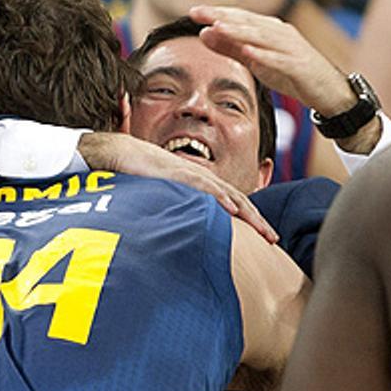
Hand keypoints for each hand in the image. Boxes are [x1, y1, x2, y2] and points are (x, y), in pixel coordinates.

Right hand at [80, 133, 277, 242]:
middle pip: (237, 198)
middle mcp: (200, 176)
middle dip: (257, 219)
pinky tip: (232, 210)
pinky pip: (203, 187)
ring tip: (262, 229)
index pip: (231, 200)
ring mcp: (190, 173)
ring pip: (226, 193)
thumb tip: (182, 230)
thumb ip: (175, 207)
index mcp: (199, 182)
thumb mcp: (162, 194)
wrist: (116, 151)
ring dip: (247, 212)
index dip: (250, 217)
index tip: (264, 236)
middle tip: (274, 239)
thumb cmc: (136, 173)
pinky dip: (219, 198)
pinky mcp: (176, 172)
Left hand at [191, 5, 353, 116]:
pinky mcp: (299, 65)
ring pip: (261, 36)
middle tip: (198, 13)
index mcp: (268, 29)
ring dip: (239, 31)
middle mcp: (279, 33)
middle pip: (247, 21)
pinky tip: (248, 52)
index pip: (239, 17)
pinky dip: (264, 55)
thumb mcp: (254, 60)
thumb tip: (203, 33)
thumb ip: (230, 47)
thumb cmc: (289, 72)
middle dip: (222, 16)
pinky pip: (279, 59)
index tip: (193, 12)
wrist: (327, 90)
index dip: (217, 13)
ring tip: (218, 27)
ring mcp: (290, 48)